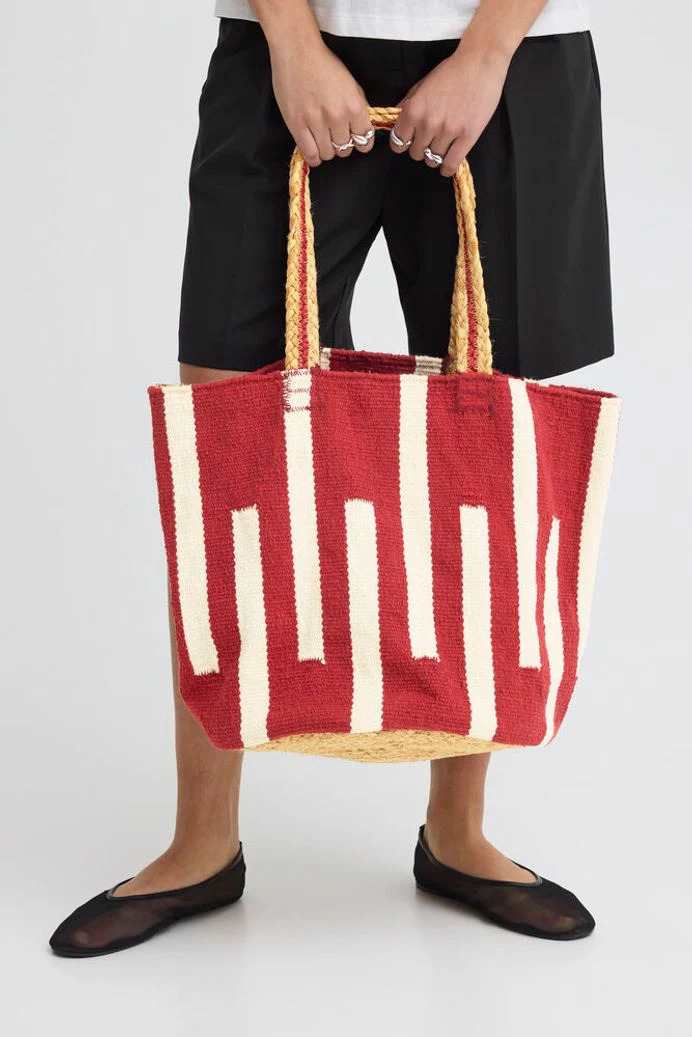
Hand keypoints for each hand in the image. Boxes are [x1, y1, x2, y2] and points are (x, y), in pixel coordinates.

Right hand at [268, 33, 372, 166]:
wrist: (297, 51)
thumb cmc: (323, 64)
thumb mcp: (351, 84)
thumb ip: (358, 107)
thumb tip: (361, 128)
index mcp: (354, 106)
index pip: (365, 140)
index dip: (361, 142)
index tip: (356, 140)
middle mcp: (337, 117)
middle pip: (345, 149)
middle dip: (342, 145)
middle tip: (335, 136)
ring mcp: (316, 123)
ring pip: (328, 154)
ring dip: (327, 150)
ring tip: (323, 140)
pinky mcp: (297, 125)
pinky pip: (310, 154)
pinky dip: (314, 157)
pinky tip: (314, 151)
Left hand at [391, 46, 509, 175]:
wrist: (480, 62)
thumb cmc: (451, 71)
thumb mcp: (422, 84)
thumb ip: (408, 105)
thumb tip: (396, 123)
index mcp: (413, 110)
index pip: (398, 143)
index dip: (403, 143)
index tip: (410, 141)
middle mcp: (428, 123)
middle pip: (415, 153)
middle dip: (421, 148)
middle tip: (430, 140)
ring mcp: (448, 131)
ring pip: (433, 160)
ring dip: (436, 156)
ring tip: (442, 147)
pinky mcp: (467, 137)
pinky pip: (451, 164)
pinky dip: (447, 168)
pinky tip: (447, 165)